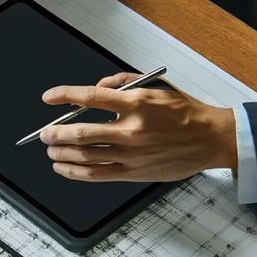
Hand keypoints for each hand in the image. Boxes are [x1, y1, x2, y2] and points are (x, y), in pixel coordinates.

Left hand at [39, 73, 237, 182]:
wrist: (211, 138)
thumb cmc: (185, 113)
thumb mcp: (156, 87)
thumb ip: (123, 82)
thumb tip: (97, 85)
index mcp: (137, 104)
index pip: (90, 97)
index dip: (65, 96)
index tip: (50, 98)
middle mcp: (132, 130)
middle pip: (81, 133)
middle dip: (55, 133)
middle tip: (44, 133)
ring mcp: (132, 154)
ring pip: (85, 156)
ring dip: (61, 153)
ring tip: (50, 149)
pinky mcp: (133, 172)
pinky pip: (96, 174)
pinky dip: (74, 171)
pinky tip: (63, 166)